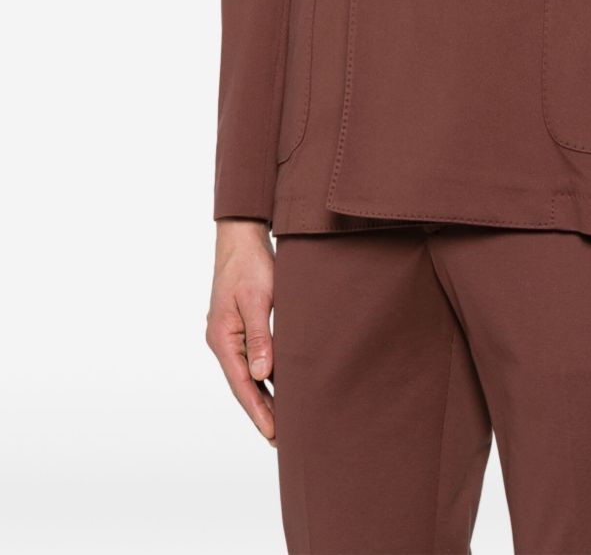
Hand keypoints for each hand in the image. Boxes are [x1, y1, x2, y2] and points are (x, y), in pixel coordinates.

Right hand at [205, 219, 276, 445]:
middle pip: (243, 385)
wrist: (241, 239)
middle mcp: (222, 341)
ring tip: (282, 422)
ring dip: (263, 397)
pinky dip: (264, 377)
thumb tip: (262, 375)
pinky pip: (251, 360)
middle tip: (281, 440)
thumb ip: (260, 338)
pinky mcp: (238, 328)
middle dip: (261, 412)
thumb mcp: (258, 300)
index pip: (242, 385)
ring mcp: (228, 336)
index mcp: (222, 338)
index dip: (259, 411)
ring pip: (247, 375)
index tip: (274, 434)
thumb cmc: (250, 265)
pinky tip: (277, 388)